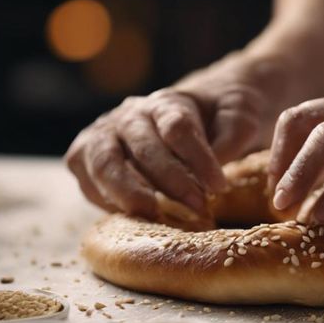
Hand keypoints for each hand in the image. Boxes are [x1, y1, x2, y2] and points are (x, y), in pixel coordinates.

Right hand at [65, 53, 290, 217]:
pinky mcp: (86, 159)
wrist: (189, 116)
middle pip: (143, 149)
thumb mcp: (237, 118)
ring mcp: (103, 136)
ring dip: (130, 195)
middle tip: (198, 209)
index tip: (219, 187)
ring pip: (106, 165)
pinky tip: (138, 218)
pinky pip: (89, 183)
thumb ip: (234, 136)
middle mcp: (129, 116)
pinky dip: (109, 203)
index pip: (178, 129)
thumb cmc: (216, 120)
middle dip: (171, 184)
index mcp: (167, 104)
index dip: (198, 160)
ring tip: (156, 218)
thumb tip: (217, 167)